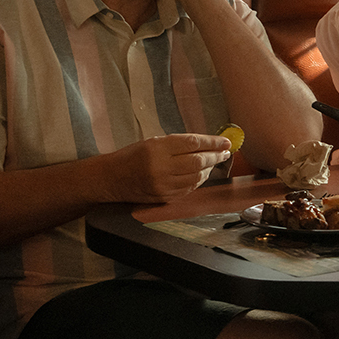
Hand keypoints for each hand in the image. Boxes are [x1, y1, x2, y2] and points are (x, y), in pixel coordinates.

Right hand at [102, 133, 231, 203]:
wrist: (112, 178)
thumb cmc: (133, 156)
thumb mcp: (153, 142)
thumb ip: (179, 144)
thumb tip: (208, 144)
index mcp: (157, 148)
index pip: (192, 143)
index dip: (212, 142)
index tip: (226, 141)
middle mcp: (160, 167)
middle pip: (198, 161)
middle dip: (216, 156)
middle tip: (225, 152)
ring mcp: (163, 185)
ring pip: (197, 176)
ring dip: (209, 169)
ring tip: (214, 161)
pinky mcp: (165, 197)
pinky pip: (190, 188)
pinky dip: (199, 180)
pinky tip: (202, 173)